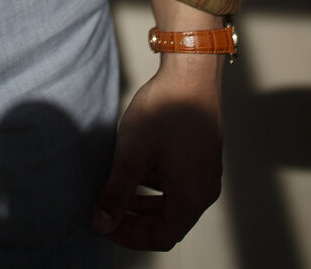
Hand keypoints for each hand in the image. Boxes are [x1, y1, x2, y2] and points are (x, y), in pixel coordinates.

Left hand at [91, 61, 222, 250]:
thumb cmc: (165, 111)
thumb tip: (102, 224)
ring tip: (117, 190)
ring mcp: (208, 173)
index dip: (129, 236)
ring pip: (174, 202)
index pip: (160, 237)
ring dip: (146, 202)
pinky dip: (158, 184)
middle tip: (107, 211)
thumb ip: (117, 193)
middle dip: (136, 220)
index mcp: (191, 198)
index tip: (104, 224)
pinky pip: (181, 183)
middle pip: (169, 222)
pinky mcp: (204, 156)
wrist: (192, 72)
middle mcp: (205, 190)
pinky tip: (139, 167)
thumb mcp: (132, 154)